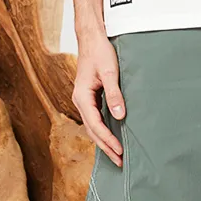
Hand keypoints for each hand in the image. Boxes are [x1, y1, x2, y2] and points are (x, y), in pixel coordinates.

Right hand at [72, 33, 125, 165]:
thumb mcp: (110, 72)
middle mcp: (80, 101)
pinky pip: (95, 121)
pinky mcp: (89, 100)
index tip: (120, 151)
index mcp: (82, 97)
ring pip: (93, 128)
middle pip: (92, 131)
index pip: (95, 125)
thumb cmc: (100, 52)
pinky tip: (111, 140)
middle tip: (120, 162)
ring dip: (104, 143)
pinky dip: (103, 133)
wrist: (92, 38)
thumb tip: (119, 116)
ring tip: (117, 156)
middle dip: (106, 148)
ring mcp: (83, 101)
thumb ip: (114, 94)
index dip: (108, 140)